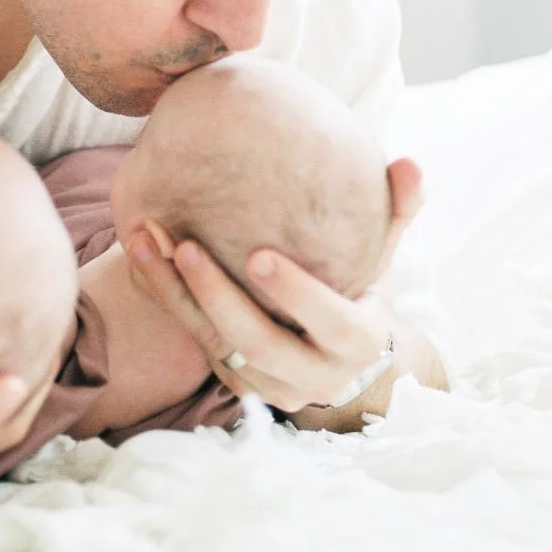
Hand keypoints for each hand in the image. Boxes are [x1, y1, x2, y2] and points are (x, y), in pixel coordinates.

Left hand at [126, 156, 422, 415]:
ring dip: (175, 295)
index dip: (296, 295)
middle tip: (183, 245)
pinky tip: (140, 253)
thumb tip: (412, 164)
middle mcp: (316, 375)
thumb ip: (398, 207)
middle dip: (217, 297)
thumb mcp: (382, 250)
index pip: (332, 324)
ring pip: (217, 348)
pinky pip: (195, 345)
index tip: (257, 254)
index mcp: (359, 342)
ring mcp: (273, 387)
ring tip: (144, 240)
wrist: (338, 347)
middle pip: (261, 345)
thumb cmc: (360, 281)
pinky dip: (165, 301)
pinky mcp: (236, 384)